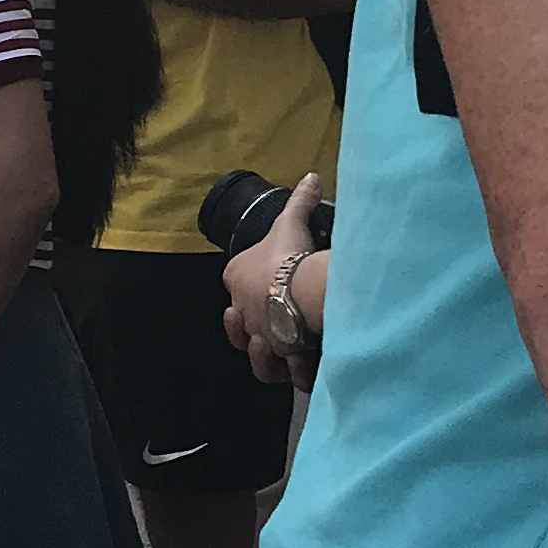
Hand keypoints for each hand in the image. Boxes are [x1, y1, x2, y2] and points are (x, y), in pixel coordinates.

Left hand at [223, 175, 325, 386]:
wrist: (294, 290)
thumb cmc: (288, 255)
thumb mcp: (291, 223)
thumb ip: (300, 201)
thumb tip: (312, 177)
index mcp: (235, 275)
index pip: (236, 279)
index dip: (251, 283)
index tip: (273, 280)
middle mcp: (239, 309)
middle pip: (244, 319)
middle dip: (258, 319)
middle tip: (279, 316)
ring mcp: (254, 334)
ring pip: (254, 350)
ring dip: (266, 349)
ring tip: (283, 344)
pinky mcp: (273, 355)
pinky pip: (276, 370)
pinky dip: (287, 369)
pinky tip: (299, 364)